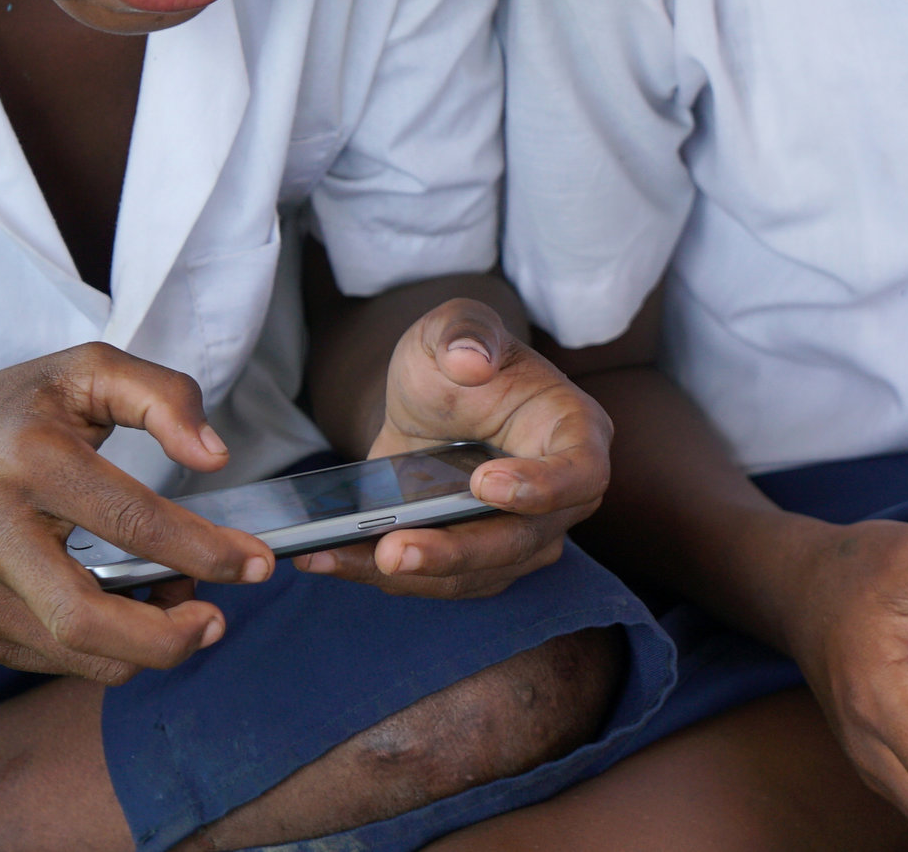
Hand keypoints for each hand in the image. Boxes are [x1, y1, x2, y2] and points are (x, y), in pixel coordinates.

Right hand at [0, 343, 274, 679]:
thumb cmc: (7, 415)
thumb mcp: (82, 370)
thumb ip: (162, 395)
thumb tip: (215, 456)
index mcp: (28, 457)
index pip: (129, 520)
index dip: (204, 549)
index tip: (257, 562)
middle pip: (87, 619)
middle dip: (169, 636)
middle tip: (218, 618)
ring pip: (76, 654)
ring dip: (147, 646)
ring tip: (179, 604)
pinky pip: (60, 662)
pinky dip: (112, 652)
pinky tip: (134, 610)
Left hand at [295, 298, 609, 598]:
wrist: (429, 399)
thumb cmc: (457, 357)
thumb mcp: (453, 325)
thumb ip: (465, 332)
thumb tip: (469, 362)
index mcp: (575, 433)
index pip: (581, 473)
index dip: (542, 488)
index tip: (484, 483)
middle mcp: (560, 497)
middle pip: (521, 541)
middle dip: (454, 552)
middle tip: (394, 549)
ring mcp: (520, 537)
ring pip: (475, 575)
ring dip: (408, 575)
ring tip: (338, 557)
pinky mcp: (475, 563)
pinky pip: (434, 582)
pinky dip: (379, 575)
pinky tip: (325, 558)